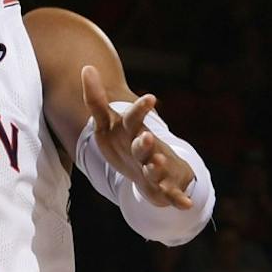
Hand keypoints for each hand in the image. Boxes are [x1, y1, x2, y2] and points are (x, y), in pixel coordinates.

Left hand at [81, 64, 194, 208]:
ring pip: (156, 167)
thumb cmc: (125, 142)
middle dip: (145, 142)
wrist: (152, 169)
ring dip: (156, 166)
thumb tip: (86, 67)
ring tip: (155, 165)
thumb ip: (96, 99)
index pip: (134, 117)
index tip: (151, 98)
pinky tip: (185, 205)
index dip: (141, 109)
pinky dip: (177, 198)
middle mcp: (146, 146)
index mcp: (132, 130)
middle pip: (145, 144)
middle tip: (146, 137)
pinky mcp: (162, 186)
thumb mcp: (107, 123)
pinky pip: (170, 193)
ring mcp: (156, 166)